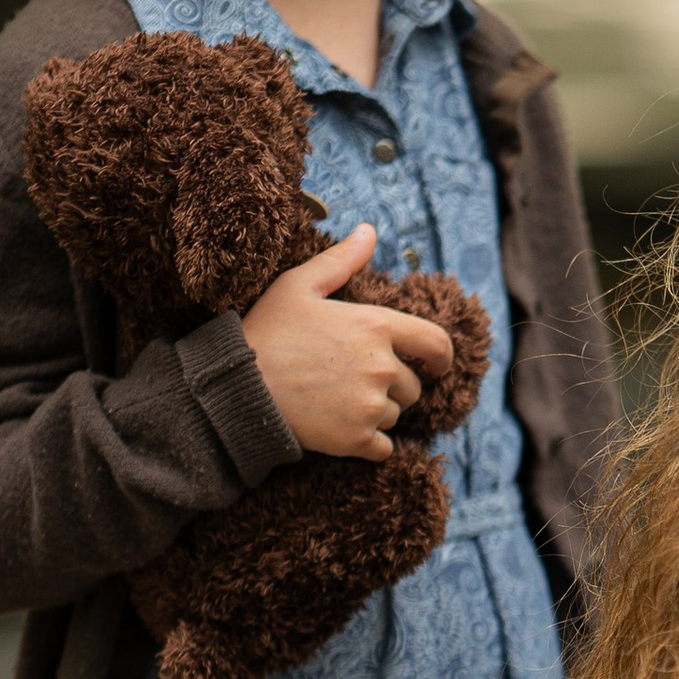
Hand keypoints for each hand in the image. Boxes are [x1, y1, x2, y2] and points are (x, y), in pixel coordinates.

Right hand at [242, 225, 456, 461]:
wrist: (236, 388)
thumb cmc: (266, 332)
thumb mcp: (299, 285)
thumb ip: (341, 260)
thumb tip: (369, 231)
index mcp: (377, 326)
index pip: (436, 343)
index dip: (442, 357)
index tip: (437, 366)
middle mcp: (382, 366)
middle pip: (411, 386)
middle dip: (389, 386)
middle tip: (348, 381)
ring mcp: (371, 405)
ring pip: (394, 415)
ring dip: (375, 413)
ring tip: (334, 401)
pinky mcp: (358, 440)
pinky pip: (383, 448)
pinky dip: (368, 444)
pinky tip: (340, 431)